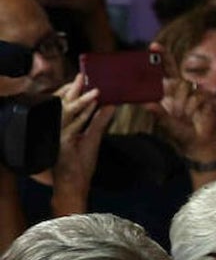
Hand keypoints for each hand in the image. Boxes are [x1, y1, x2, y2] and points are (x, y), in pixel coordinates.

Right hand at [50, 73, 114, 212]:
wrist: (72, 184)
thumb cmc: (80, 163)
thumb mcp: (92, 138)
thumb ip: (99, 121)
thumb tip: (110, 106)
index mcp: (65, 125)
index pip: (66, 104)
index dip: (72, 91)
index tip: (81, 78)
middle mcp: (60, 128)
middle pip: (65, 104)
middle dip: (74, 90)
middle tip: (81, 76)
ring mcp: (60, 134)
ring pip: (69, 113)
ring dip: (81, 100)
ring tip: (93, 89)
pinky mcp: (64, 142)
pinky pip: (74, 126)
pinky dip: (83, 116)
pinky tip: (92, 107)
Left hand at [145, 42, 215, 162]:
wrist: (201, 143)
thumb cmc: (182, 134)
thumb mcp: (168, 125)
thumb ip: (159, 114)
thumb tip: (146, 104)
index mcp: (169, 93)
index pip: (165, 71)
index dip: (161, 57)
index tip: (155, 46)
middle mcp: (182, 90)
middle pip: (177, 82)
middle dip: (177, 99)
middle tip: (179, 114)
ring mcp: (194, 93)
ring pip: (188, 89)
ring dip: (186, 106)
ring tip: (187, 117)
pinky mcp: (206, 98)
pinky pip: (200, 96)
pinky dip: (198, 108)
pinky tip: (198, 116)